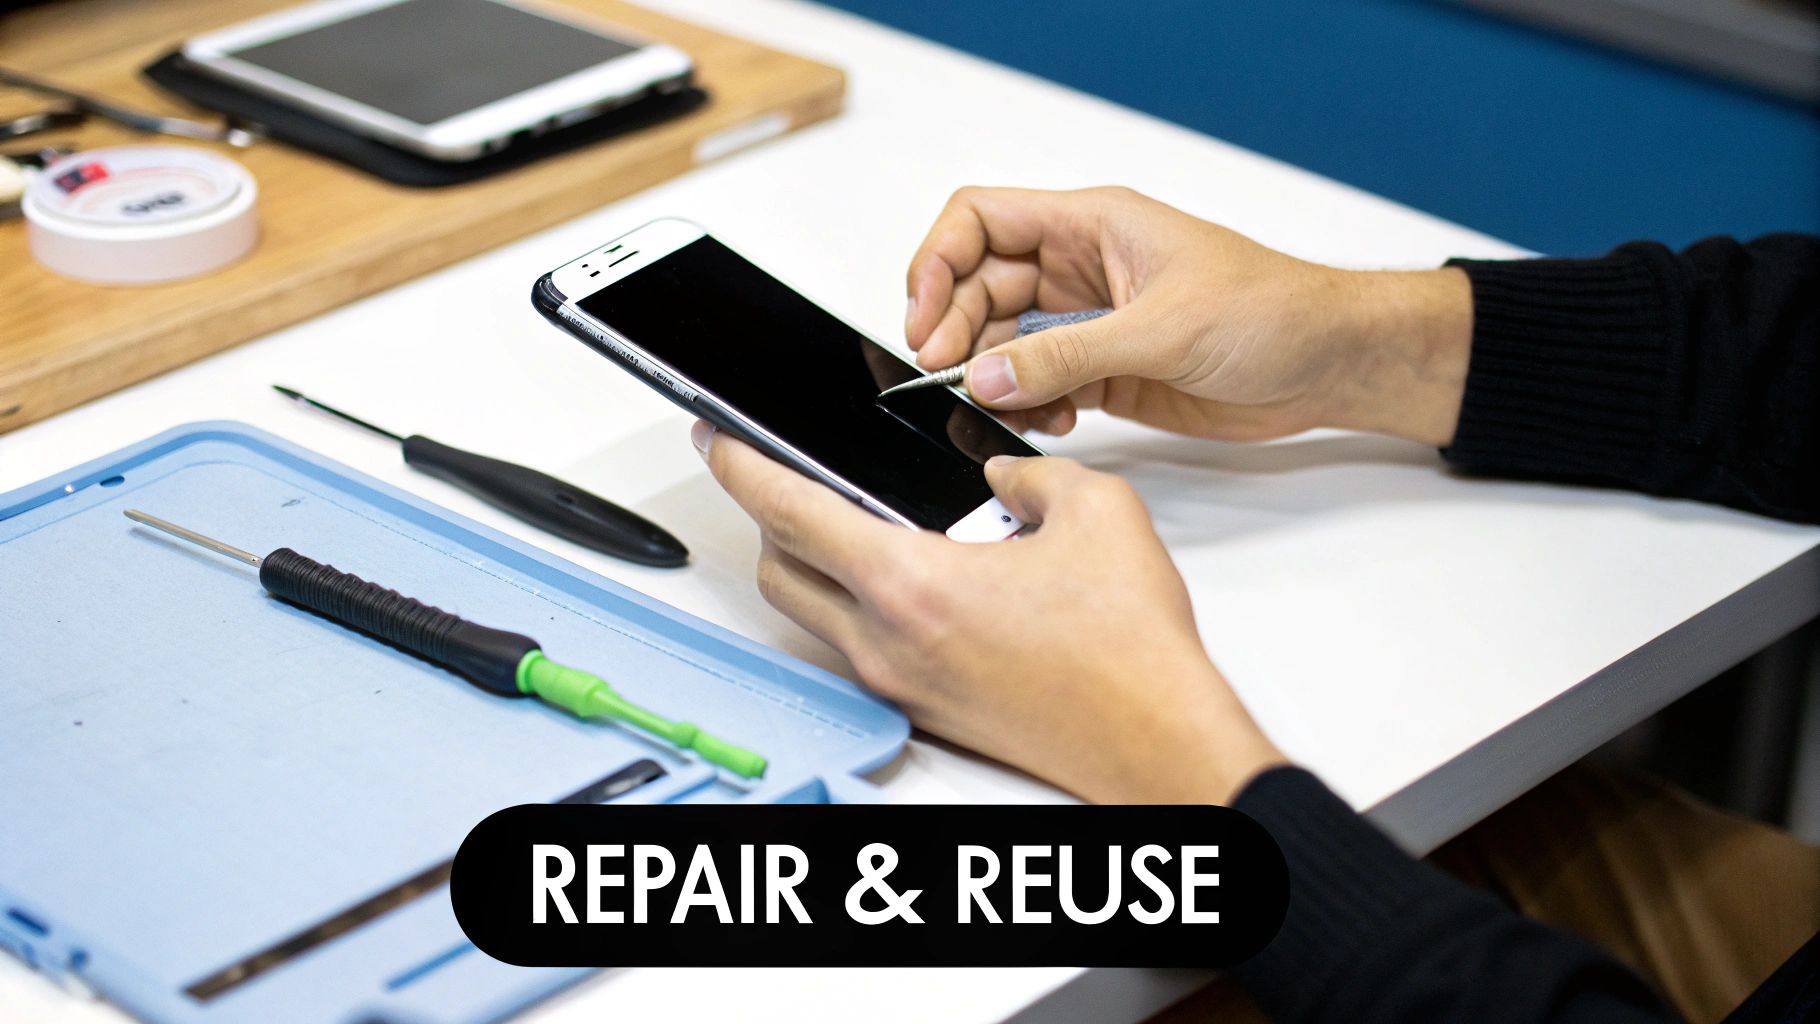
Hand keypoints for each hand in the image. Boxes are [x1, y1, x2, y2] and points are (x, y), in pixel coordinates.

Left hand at [695, 421, 1284, 804]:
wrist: (1153, 740)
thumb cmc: (1128, 652)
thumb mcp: (1095, 512)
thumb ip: (1030, 473)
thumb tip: (1001, 473)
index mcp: (910, 586)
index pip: (788, 513)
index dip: (740, 465)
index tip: (716, 439)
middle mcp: (886, 643)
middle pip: (777, 570)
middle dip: (764, 515)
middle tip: (779, 475)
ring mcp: (899, 684)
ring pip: (813, 613)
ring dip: (813, 563)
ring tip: (859, 520)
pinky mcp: (923, 709)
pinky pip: (858, 645)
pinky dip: (860, 603)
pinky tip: (916, 576)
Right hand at [905, 186, 1472, 446]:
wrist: (1328, 364)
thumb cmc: (1272, 313)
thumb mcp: (1161, 329)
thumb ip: (1067, 355)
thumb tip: (986, 375)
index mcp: (1092, 225)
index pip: (981, 220)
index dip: (937, 261)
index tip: (924, 317)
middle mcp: (1081, 269)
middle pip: (979, 286)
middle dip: (954, 330)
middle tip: (946, 372)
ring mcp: (1091, 322)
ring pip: (1003, 343)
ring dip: (992, 377)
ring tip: (1006, 406)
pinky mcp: (1106, 372)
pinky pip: (1039, 385)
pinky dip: (1029, 406)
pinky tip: (1050, 422)